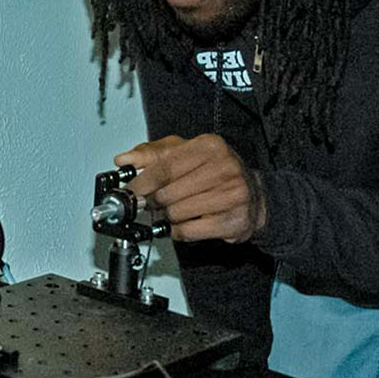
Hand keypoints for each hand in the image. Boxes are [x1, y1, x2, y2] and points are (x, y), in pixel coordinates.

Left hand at [114, 135, 265, 242]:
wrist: (253, 195)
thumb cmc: (216, 173)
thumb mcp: (185, 153)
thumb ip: (153, 154)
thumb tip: (125, 160)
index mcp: (210, 146)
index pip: (165, 167)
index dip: (142, 182)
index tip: (129, 192)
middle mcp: (224, 167)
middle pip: (169, 193)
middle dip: (155, 202)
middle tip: (153, 203)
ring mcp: (233, 194)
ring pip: (177, 213)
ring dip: (168, 217)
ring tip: (174, 211)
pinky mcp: (234, 220)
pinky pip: (189, 231)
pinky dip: (179, 231)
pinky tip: (185, 223)